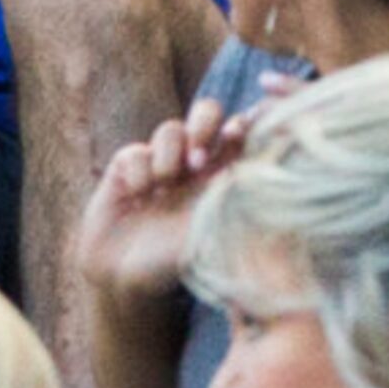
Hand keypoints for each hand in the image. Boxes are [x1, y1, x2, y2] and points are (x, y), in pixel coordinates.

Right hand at [77, 96, 253, 302]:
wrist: (125, 275)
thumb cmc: (178, 263)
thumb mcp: (216, 234)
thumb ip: (234, 205)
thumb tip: (263, 183)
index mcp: (224, 176)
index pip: (242, 133)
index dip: (244, 125)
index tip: (239, 136)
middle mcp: (194, 164)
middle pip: (208, 111)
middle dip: (204, 124)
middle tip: (199, 159)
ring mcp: (160, 162)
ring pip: (171, 128)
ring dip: (170, 155)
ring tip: (165, 186)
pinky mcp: (126, 166)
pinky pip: (136, 151)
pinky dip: (138, 172)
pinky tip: (138, 197)